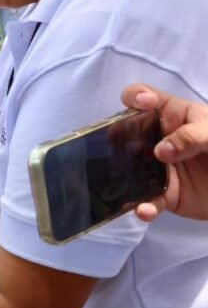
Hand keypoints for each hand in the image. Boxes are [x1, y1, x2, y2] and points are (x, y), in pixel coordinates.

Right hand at [122, 83, 207, 221]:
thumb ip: (192, 135)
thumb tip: (159, 152)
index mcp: (172, 115)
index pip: (144, 97)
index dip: (136, 97)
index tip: (139, 104)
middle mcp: (159, 140)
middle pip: (127, 135)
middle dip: (116, 140)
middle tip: (119, 148)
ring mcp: (159, 168)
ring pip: (131, 170)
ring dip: (122, 177)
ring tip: (125, 184)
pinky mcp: (165, 195)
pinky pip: (148, 201)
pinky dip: (143, 208)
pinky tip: (145, 210)